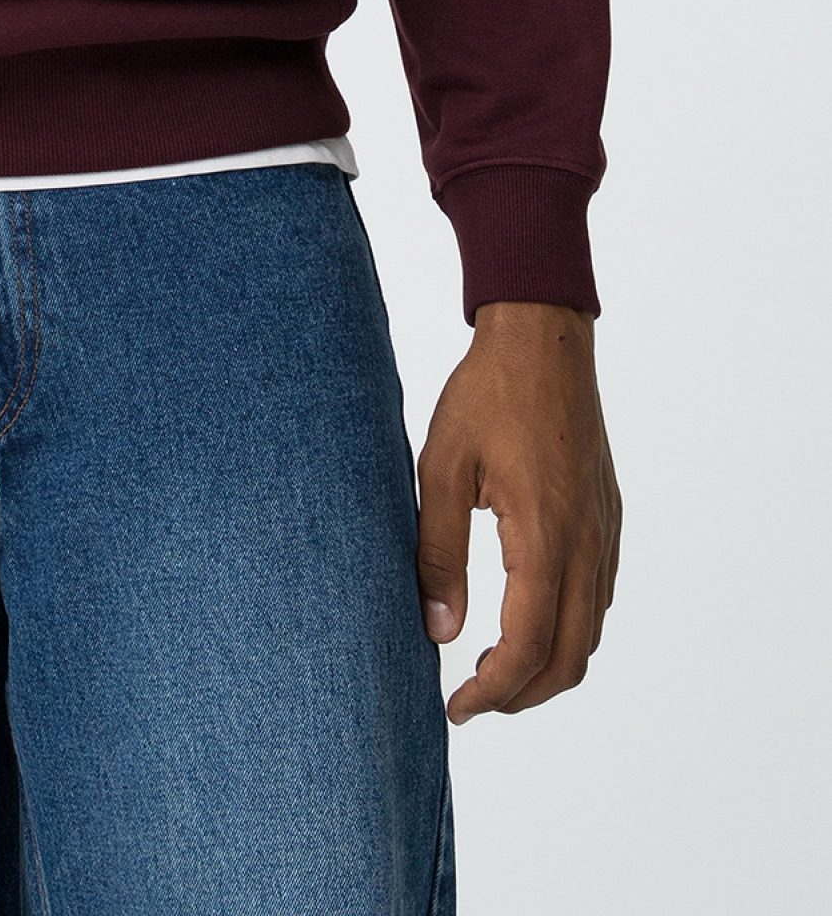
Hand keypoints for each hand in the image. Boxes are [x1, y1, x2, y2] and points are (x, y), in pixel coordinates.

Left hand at [415, 299, 620, 722]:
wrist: (544, 338)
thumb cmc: (486, 394)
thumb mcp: (441, 468)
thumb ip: (438, 553)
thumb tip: (439, 631)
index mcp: (546, 534)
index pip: (529, 645)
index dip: (494, 691)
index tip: (456, 708)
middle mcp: (588, 543)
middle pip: (571, 658)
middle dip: (523, 694)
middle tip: (472, 700)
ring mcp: (605, 532)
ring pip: (590, 633)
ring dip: (547, 666)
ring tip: (493, 668)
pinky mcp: (607, 518)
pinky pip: (598, 598)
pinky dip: (566, 630)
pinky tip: (525, 619)